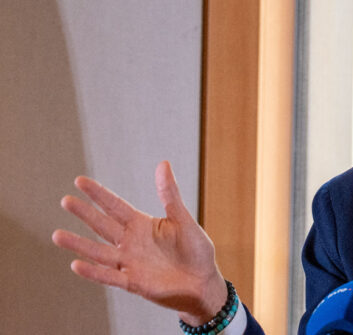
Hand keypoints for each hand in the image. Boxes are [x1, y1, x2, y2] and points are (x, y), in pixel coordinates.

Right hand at [52, 161, 226, 325]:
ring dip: (78, 244)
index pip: (115, 206)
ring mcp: (130, 262)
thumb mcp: (183, 219)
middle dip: (85, 213)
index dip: (99, 194)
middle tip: (65, 200)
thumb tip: (163, 164)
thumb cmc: (196, 250)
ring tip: (57, 235)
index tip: (80, 181)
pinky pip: (110, 276)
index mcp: (142, 224)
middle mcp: (131, 242)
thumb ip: (170, 194)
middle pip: (103, 225)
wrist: (203, 282)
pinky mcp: (133, 282)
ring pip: (99, 252)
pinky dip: (94, 272)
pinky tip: (76, 264)